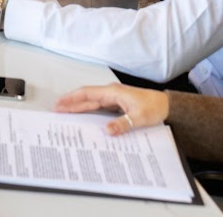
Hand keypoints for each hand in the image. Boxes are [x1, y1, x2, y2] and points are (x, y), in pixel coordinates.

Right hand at [54, 84, 170, 135]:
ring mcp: (113, 98)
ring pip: (91, 102)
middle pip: (86, 97)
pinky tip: (83, 116)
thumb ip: (122, 124)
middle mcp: (111, 93)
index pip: (87, 94)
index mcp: (113, 92)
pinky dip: (87, 110)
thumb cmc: (154, 107)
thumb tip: (107, 130)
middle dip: (70, 102)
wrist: (167, 105)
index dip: (72, 98)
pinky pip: (98, 106)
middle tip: (55, 109)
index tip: (59, 103)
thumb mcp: (139, 117)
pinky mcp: (116, 104)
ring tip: (64, 112)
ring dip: (78, 106)